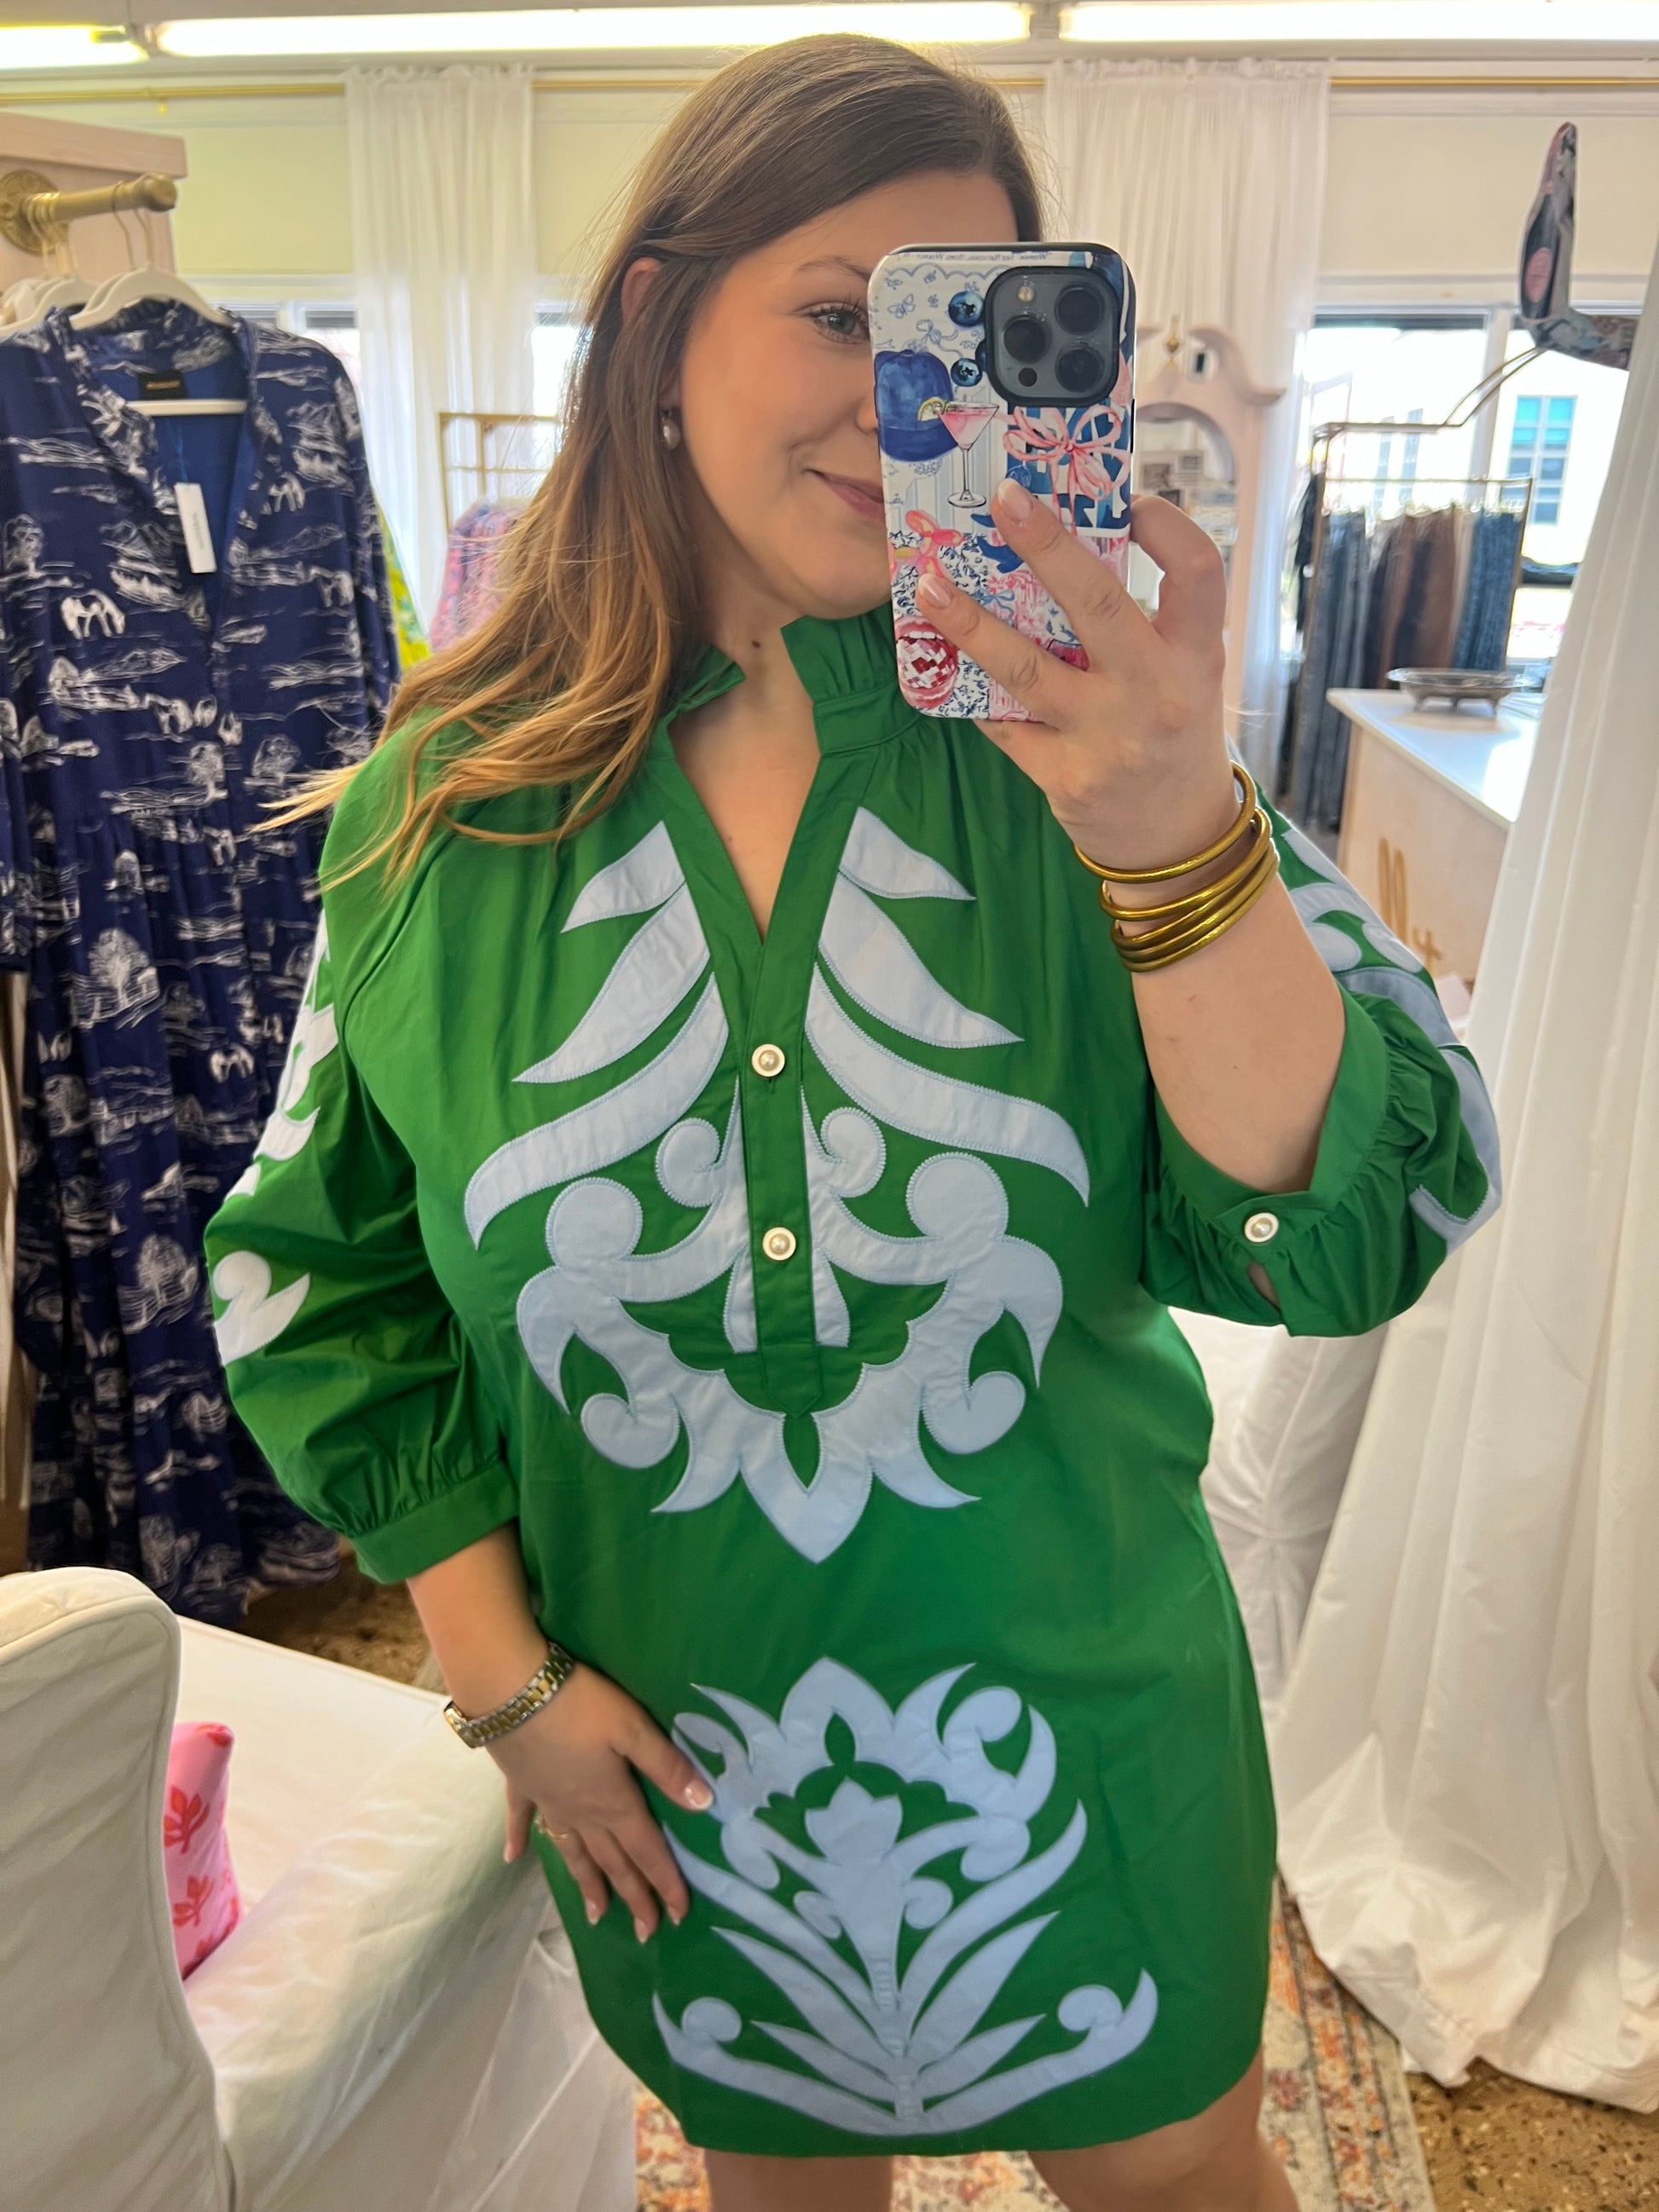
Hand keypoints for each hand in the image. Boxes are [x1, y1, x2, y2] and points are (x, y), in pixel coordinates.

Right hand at [492, 1662, 712, 1940]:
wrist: (511, 1691)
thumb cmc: (580, 1705)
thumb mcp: (633, 1729)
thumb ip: (667, 1767)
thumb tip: (705, 1805)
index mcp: (614, 1802)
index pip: (647, 1851)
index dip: (666, 1883)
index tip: (680, 1917)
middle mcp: (582, 1813)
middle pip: (612, 1862)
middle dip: (632, 1896)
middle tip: (645, 1933)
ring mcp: (548, 1802)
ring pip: (573, 1853)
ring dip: (586, 1883)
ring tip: (595, 1915)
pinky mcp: (520, 1785)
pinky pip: (522, 1820)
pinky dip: (520, 1839)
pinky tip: (514, 1858)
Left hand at [915, 482, 1240, 881]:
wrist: (1175, 839)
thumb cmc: (1171, 731)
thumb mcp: (1183, 673)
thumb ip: (1142, 622)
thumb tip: (1065, 545)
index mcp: (1196, 656)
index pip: (1197, 571)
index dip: (1165, 526)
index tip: (1127, 498)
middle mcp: (1156, 693)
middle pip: (1100, 604)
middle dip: (1047, 545)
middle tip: (1003, 498)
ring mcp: (1107, 739)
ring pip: (1028, 669)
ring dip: (971, 623)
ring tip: (929, 585)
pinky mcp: (1064, 777)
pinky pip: (1003, 723)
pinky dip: (971, 688)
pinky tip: (937, 657)